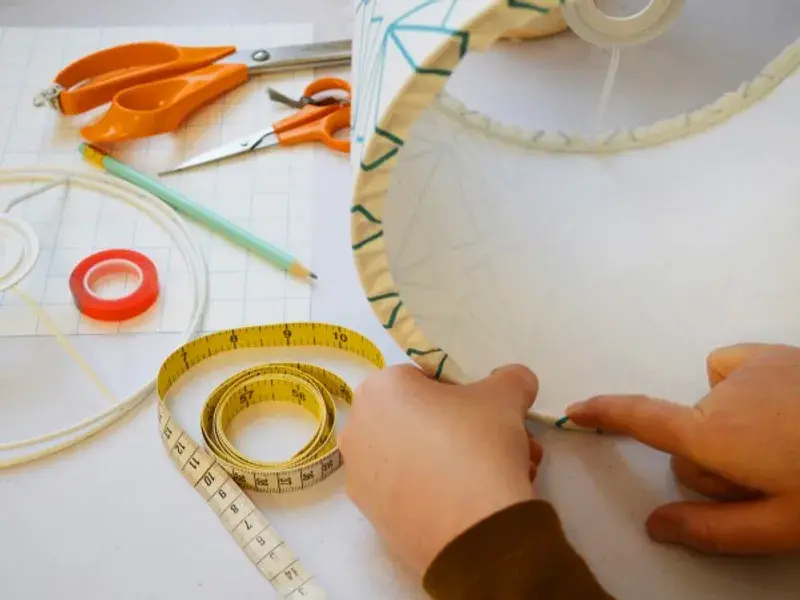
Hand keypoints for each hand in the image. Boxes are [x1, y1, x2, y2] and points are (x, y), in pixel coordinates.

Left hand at [339, 364, 541, 573]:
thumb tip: (514, 381)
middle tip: (505, 443)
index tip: (488, 412)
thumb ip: (510, 378)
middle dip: (467, 430)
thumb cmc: (480, 445)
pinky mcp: (373, 515)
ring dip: (460, 460)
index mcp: (380, 388)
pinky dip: (441, 491)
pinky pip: (411, 490)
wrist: (475, 532)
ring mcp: (361, 476)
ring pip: (419, 456)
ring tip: (504, 474)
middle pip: (422, 419)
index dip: (463, 393)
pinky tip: (478, 501)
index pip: (426, 379)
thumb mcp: (508, 394)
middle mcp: (358, 428)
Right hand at [566, 343, 799, 554]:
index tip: (575, 409)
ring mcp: (748, 368)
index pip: (643, 420)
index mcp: (714, 435)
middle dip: (713, 459)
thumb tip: (655, 525)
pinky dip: (739, 386)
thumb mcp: (782, 526)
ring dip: (733, 427)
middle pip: (691, 436)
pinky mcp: (770, 353)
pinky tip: (774, 403)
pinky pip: (729, 370)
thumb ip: (714, 528)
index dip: (605, 414)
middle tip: (764, 479)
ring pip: (714, 408)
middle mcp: (721, 394)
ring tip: (784, 443)